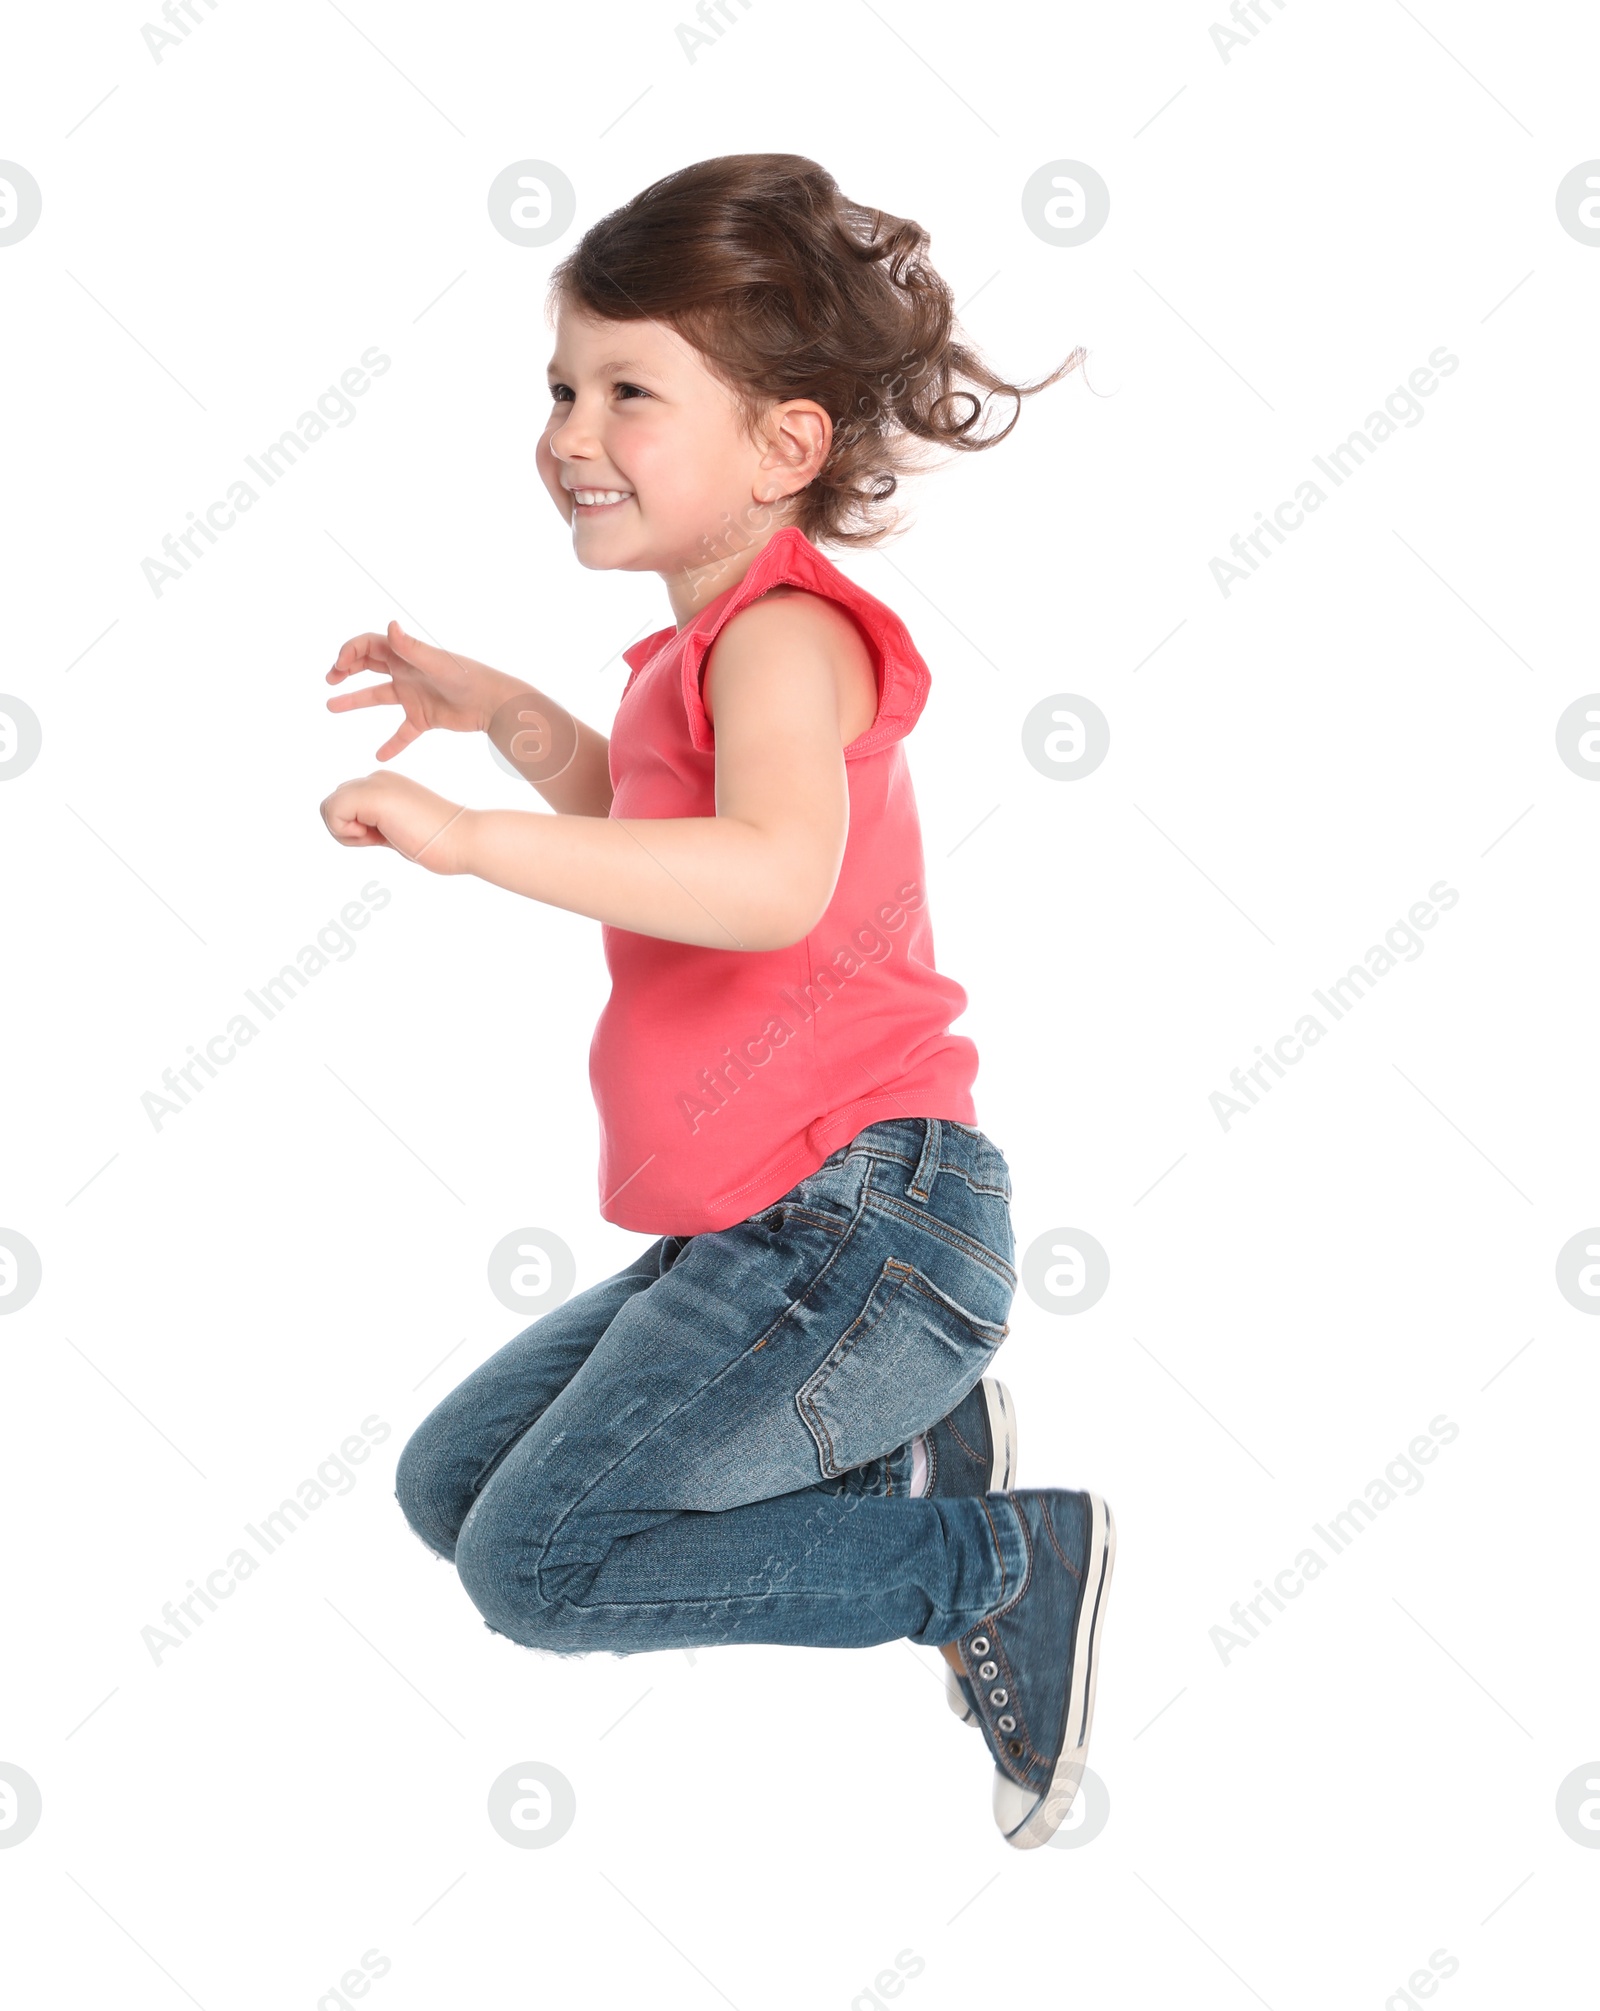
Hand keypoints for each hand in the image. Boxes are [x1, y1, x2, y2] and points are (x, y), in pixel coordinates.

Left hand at [319, 771, 471, 873]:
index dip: (355, 829)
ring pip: (329, 807)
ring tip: (376, 838)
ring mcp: (375, 784)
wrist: (465, 839)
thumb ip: (376, 826)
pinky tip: (374, 837)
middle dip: (347, 830)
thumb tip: (352, 830)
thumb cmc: (441, 843)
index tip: (384, 837)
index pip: (347, 804)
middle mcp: (378, 778)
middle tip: (378, 840)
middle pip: (333, 803)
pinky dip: (345, 833)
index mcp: (386, 784)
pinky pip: (332, 812)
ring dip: (344, 832)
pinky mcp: (372, 796)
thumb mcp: (399, 831)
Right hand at [325, 622, 518, 760]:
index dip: (350, 652)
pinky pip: (402, 732)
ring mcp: (414, 695)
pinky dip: (392, 744)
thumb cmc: (469, 678)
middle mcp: (407, 672)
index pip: (369, 645)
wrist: (494, 704)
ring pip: (378, 696)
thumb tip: (391, 625)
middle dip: (346, 668)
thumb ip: (412, 648)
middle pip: (368, 665)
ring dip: (355, 700)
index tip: (339, 667)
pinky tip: (380, 756)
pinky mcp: (424, 718)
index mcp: (407, 655)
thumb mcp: (437, 663)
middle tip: (331, 678)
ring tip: (331, 706)